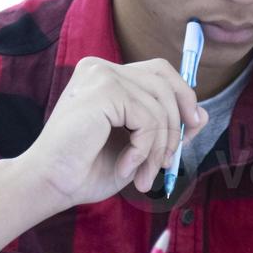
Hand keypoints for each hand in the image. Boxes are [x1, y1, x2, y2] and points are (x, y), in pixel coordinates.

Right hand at [16, 56, 206, 209]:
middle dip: (177, 123)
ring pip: (159, 106)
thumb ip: (167, 128)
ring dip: (159, 148)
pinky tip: (126, 168)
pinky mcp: (103, 90)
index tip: (189, 128)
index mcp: (106, 76)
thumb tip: (203, 115)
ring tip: (144, 176)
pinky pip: (147, 119)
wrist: (49, 184)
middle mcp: (102, 68)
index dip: (182, 97)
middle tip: (169, 161)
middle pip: (164, 80)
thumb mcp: (138, 147)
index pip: (159, 71)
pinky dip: (144, 150)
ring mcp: (101, 75)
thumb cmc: (86, 168)